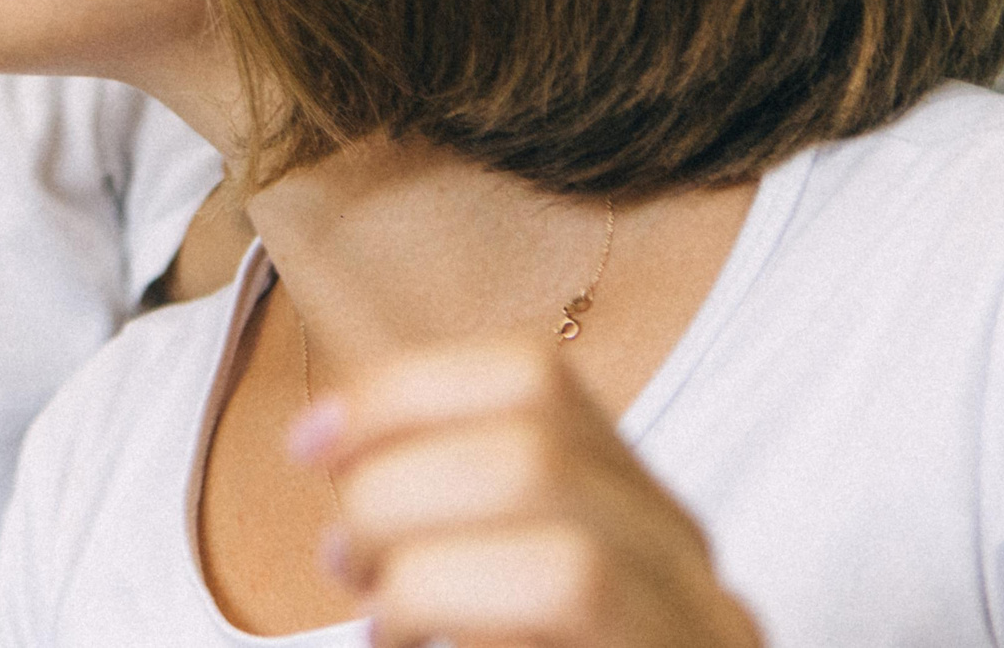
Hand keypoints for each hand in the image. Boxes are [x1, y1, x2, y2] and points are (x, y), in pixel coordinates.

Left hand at [290, 344, 761, 647]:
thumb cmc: (521, 645)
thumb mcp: (493, 595)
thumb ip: (448, 525)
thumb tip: (323, 441)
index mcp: (644, 530)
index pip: (535, 382)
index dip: (403, 392)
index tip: (307, 442)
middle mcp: (695, 589)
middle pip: (539, 458)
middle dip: (398, 493)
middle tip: (344, 565)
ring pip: (571, 567)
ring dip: (430, 582)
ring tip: (385, 627)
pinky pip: (561, 633)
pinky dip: (472, 640)